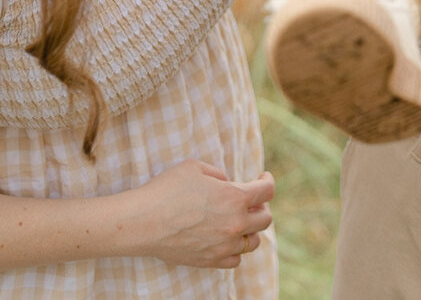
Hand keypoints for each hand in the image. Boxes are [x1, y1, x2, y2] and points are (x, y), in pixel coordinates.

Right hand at [130, 160, 274, 269]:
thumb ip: (219, 174)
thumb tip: (228, 184)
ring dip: (250, 229)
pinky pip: (235, 260)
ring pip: (253, 242)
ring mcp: (224, 246)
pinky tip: (227, 239)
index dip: (267, 180)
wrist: (143, 222)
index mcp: (235, 197)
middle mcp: (234, 224)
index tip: (263, 177)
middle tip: (251, 200)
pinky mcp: (210, 261)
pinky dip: (235, 249)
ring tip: (239, 220)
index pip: (267, 191)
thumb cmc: (167, 189)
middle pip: (265, 218)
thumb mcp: (196, 167)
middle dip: (261, 206)